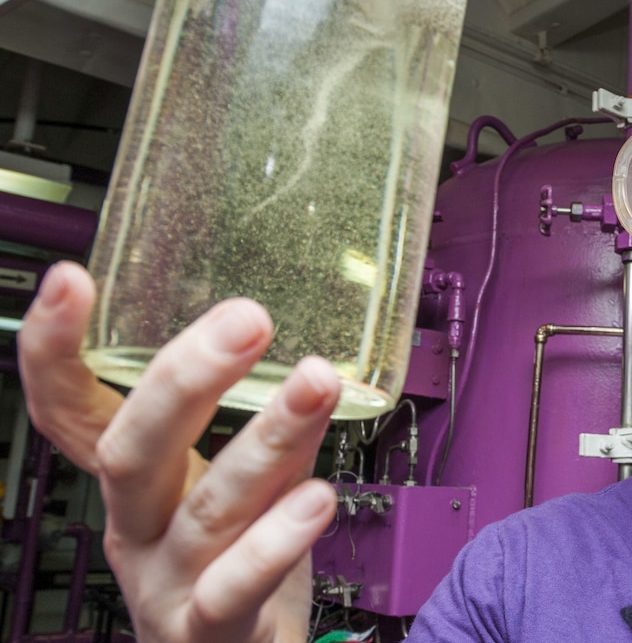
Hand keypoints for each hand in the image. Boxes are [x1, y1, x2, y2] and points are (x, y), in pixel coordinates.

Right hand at [18, 262, 337, 641]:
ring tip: (315, 385)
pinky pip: (235, 586)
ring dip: (267, 441)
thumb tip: (304, 354)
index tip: (73, 282)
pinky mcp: (208, 632)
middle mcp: (133, 529)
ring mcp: (166, 584)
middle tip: (248, 320)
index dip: (56, 353)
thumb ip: (263, 427)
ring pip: (205, 509)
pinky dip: (277, 540)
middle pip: (131, 450)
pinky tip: (317, 498)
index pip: (70, 412)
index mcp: (132, 483)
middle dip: (187, 380)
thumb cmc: (235, 561)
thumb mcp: (238, 482)